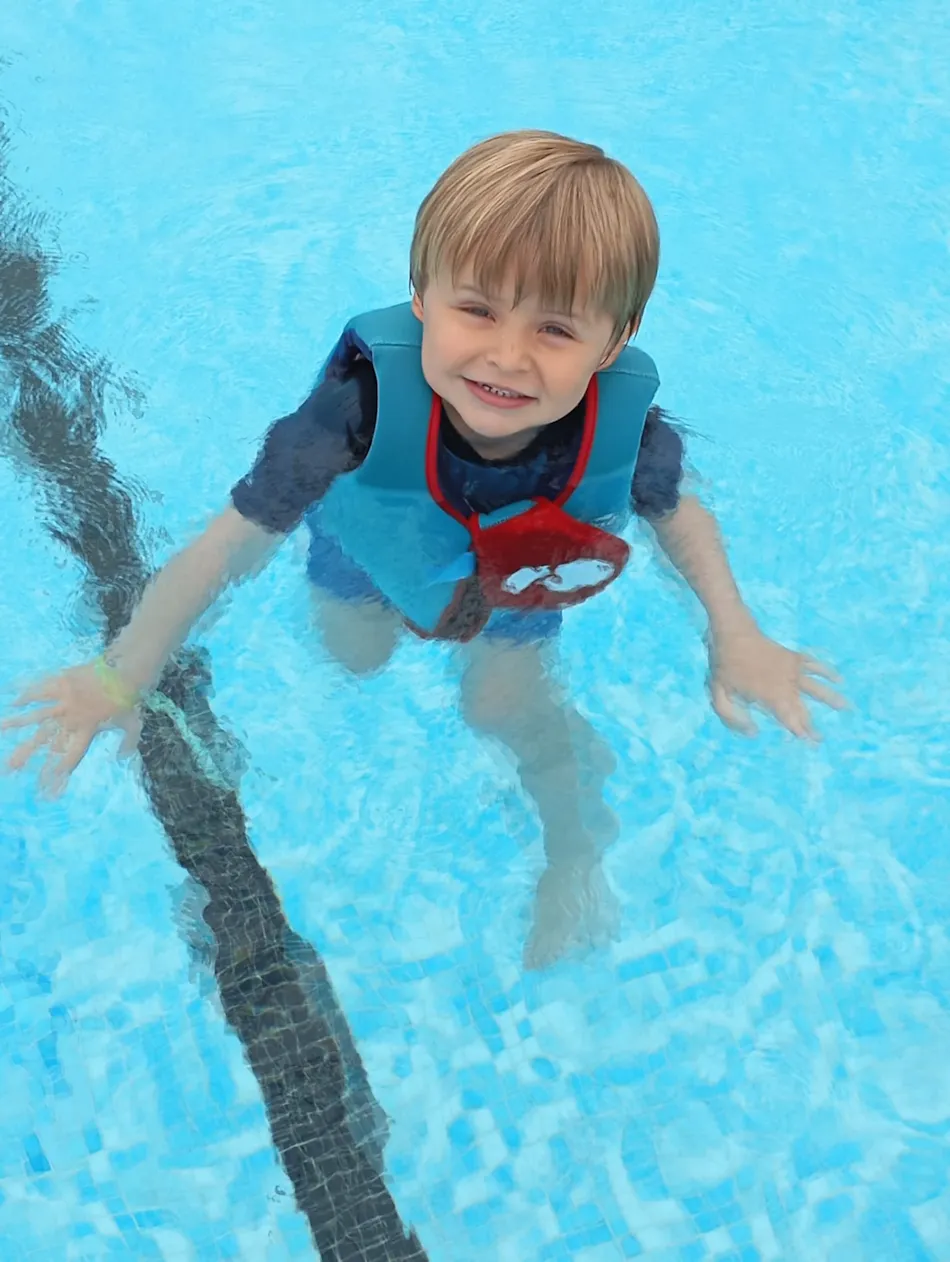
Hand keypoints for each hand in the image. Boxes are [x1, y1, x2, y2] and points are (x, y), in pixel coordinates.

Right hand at [2, 663, 141, 796]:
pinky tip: (13, 701)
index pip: (69, 756)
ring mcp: (64, 700)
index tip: (46, 788)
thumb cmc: (130, 699)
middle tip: (9, 768)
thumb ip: (127, 743)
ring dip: (15, 724)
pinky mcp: (61, 682)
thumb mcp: (133, 724)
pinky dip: (26, 694)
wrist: (126, 671)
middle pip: (44, 740)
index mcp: (87, 731)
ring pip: (35, 715)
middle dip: (25, 755)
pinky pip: (40, 690)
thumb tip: (122, 757)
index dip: (57, 774)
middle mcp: (71, 718)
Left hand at [707, 626, 846, 739]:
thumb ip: (732, 719)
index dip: (799, 732)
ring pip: (816, 688)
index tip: (809, 742)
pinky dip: (827, 672)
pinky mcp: (794, 657)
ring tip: (846, 707)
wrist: (734, 634)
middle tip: (821, 739)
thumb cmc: (725, 666)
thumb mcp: (719, 696)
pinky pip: (815, 665)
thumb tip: (754, 732)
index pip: (788, 719)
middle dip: (811, 726)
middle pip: (802, 709)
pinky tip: (839, 679)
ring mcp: (792, 670)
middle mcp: (786, 686)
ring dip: (831, 699)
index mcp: (769, 697)